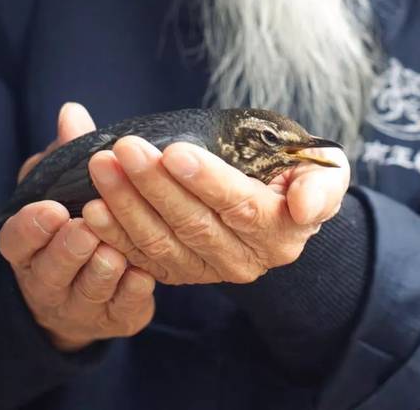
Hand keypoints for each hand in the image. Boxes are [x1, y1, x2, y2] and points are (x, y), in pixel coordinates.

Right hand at [0, 103, 155, 351]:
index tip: (52, 207)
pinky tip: (143, 275)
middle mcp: (48, 279)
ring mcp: (80, 304)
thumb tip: (72, 112)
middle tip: (86, 228)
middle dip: (68, 249)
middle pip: (51, 270)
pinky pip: (122, 310)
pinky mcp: (115, 319)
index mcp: (29, 245)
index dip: (32, 226)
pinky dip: (131, 292)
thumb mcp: (64, 185)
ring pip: (87, 291)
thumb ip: (67, 153)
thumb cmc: (75, 218)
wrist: (87, 286)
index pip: (17, 239)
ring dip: (100, 271)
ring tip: (115, 252)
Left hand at [82, 136, 349, 285]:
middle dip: (152, 184)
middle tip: (123, 147)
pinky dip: (114, 232)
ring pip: (161, 241)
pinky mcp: (178, 271)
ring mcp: (208, 270)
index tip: (173, 150)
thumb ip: (323, 185)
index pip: (239, 206)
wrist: (283, 201)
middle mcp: (245, 259)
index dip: (206, 180)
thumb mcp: (327, 170)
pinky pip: (141, 256)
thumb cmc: (300, 172)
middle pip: (192, 223)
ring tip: (101, 167)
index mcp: (280, 232)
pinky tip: (92, 207)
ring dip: (125, 204)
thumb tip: (305, 206)